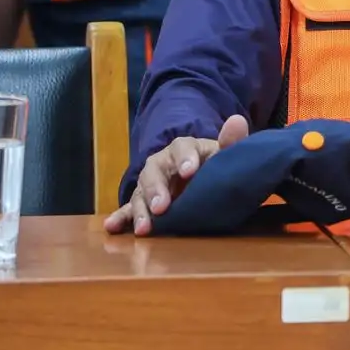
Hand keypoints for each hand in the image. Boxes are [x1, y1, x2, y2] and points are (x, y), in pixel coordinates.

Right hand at [104, 114, 248, 235]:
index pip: (183, 148)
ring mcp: (150, 184)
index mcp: (184, 148)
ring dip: (140, 210)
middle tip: (162, 207)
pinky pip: (128, 208)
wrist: (203, 175)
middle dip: (157, 189)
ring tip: (144, 228)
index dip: (185, 158)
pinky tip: (111, 226)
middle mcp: (162, 163)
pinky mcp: (143, 201)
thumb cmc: (214, 163)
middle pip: (154, 171)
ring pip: (140, 193)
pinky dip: (120, 217)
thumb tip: (237, 121)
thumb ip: (231, 142)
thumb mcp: (224, 154)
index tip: (190, 171)